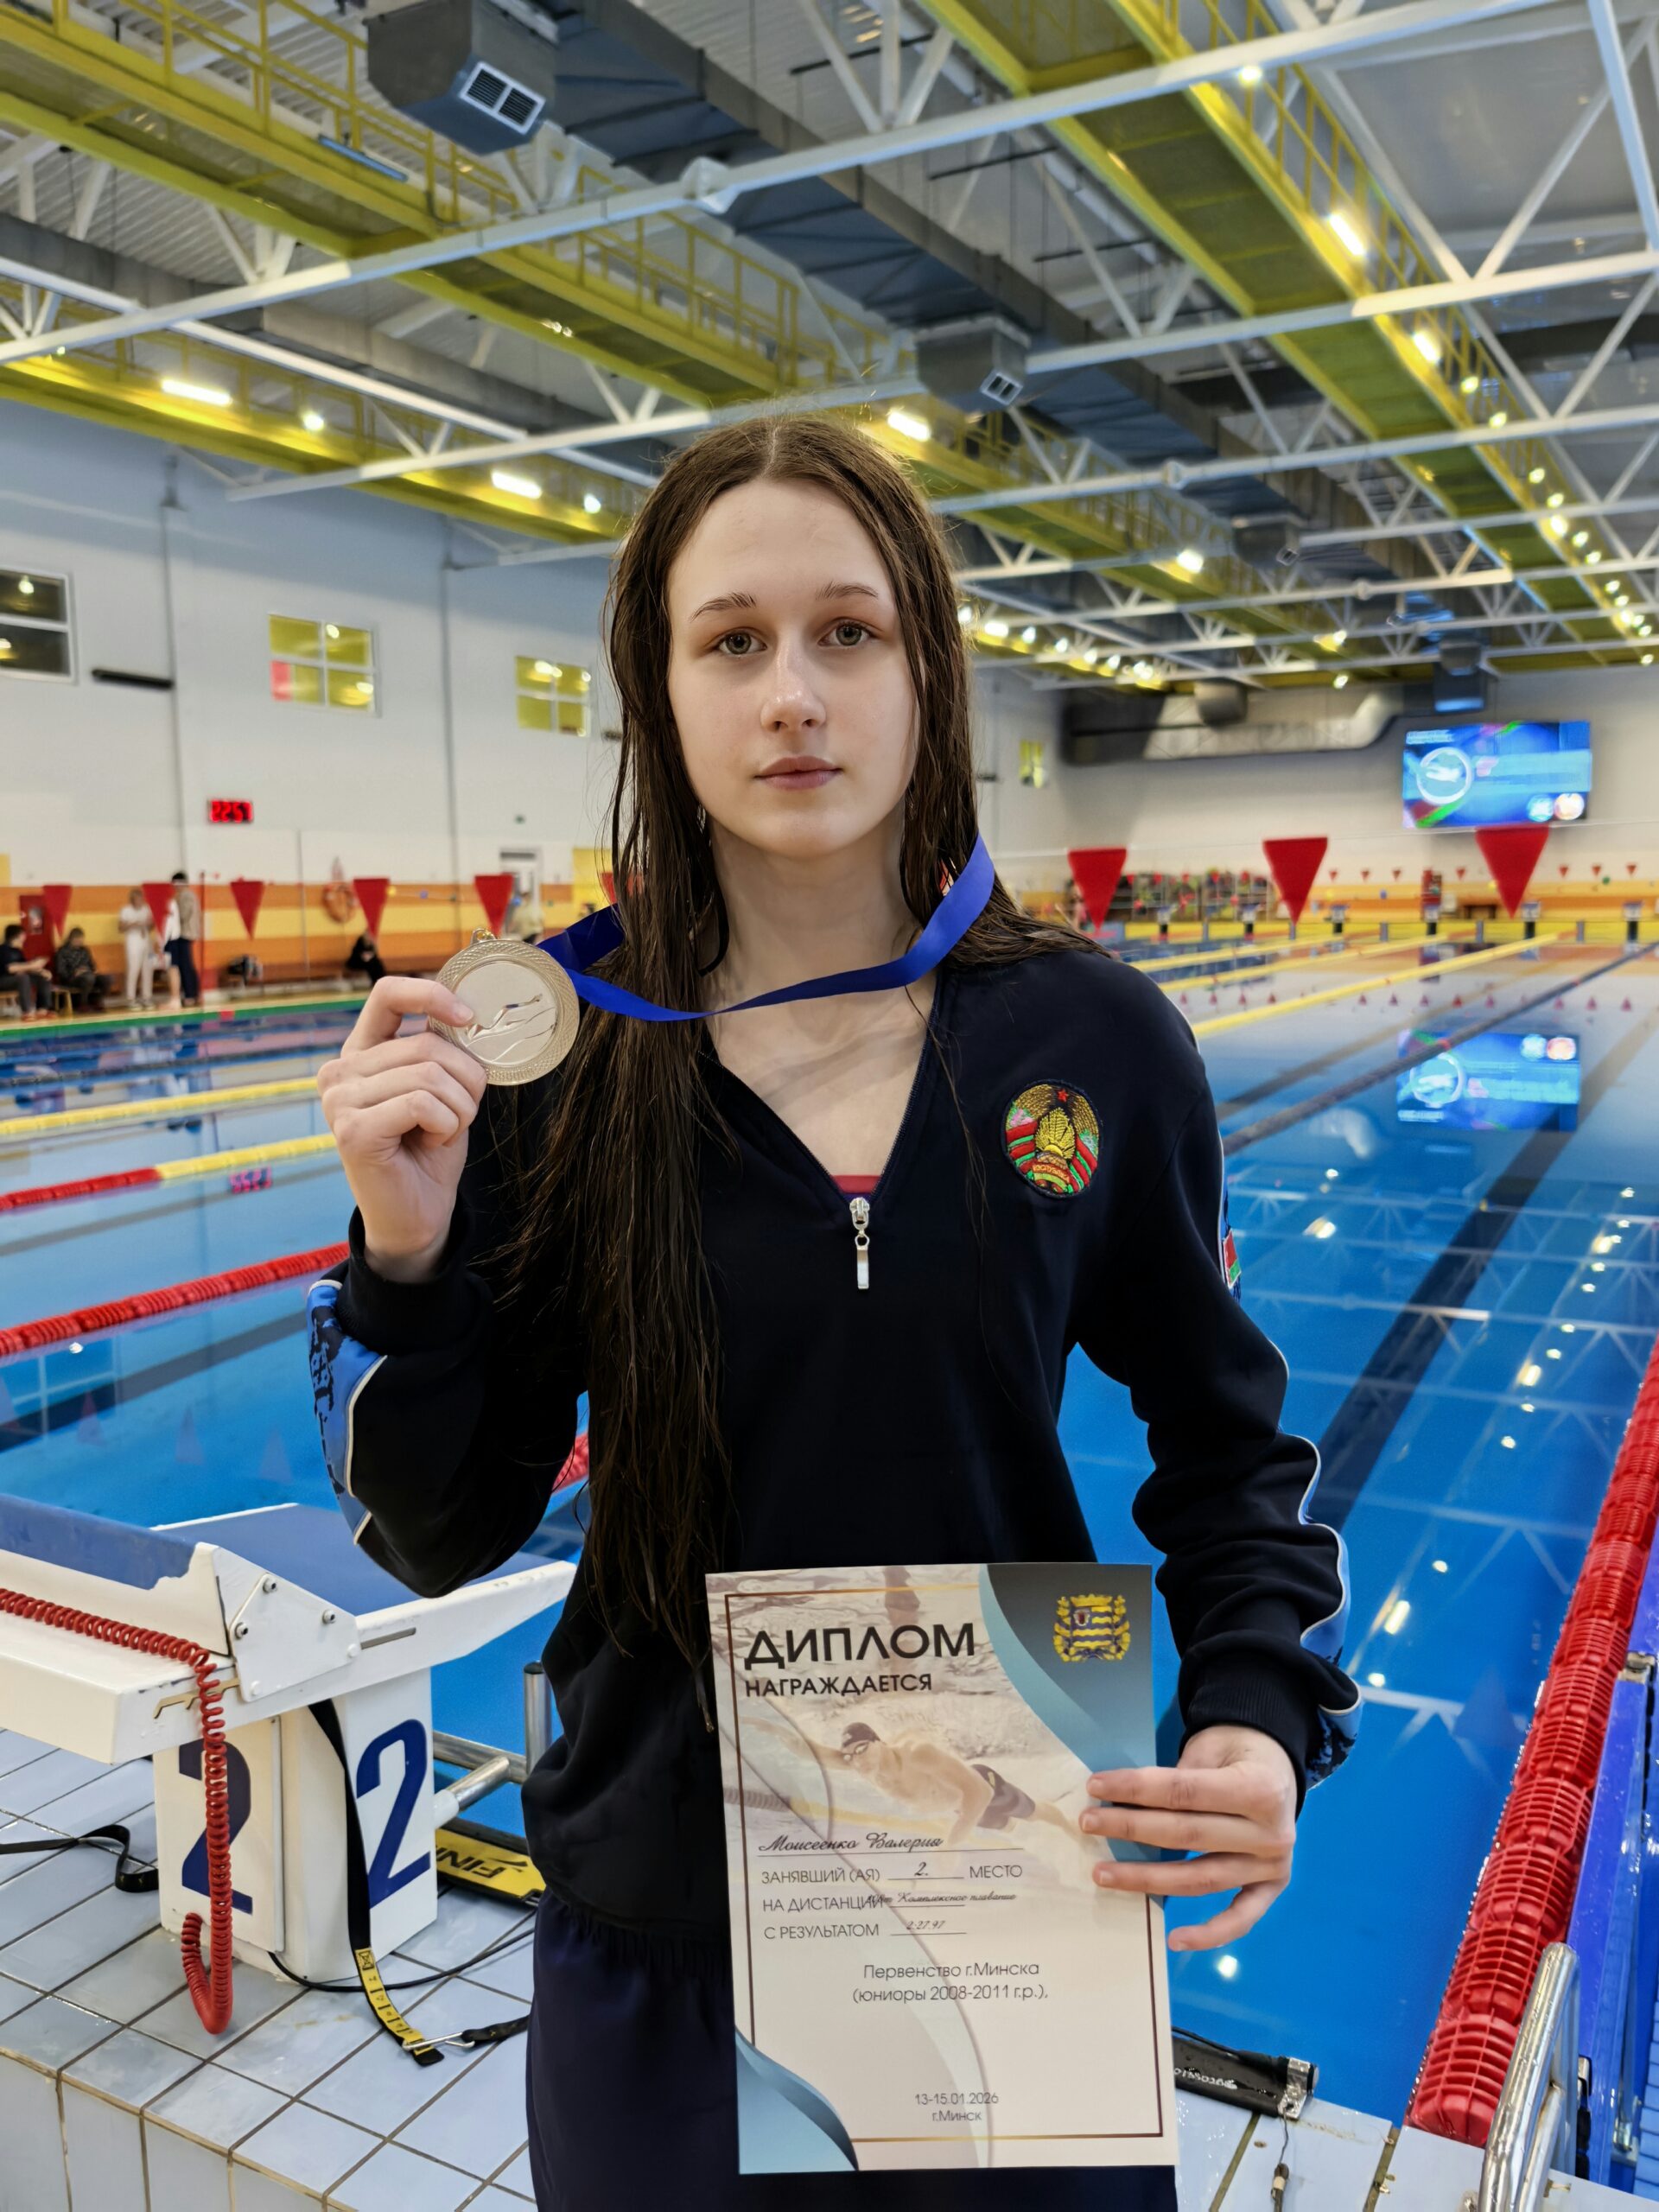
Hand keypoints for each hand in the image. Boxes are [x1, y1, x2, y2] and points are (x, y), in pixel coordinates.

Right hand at [317, 976, 487, 1281]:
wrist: (418, 1214)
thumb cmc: (429, 1149)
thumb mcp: (441, 1088)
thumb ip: (439, 1050)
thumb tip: (462, 1013)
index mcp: (362, 1051)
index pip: (388, 994)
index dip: (431, 995)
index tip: (467, 1017)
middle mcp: (341, 1070)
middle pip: (427, 1045)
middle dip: (466, 1081)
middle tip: (457, 1115)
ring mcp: (340, 1100)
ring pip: (430, 1075)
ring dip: (458, 1108)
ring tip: (442, 1131)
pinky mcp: (352, 1129)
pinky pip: (422, 1103)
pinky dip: (445, 1125)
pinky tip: (430, 1142)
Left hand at [1079, 1726, 1296, 1951]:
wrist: (1278, 1765)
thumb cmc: (1236, 1753)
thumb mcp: (1211, 1748)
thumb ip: (1178, 1777)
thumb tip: (1120, 1802)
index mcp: (1259, 1789)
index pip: (1184, 1792)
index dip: (1136, 1789)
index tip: (1096, 1786)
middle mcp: (1271, 1833)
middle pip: (1187, 1835)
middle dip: (1131, 1828)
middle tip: (1088, 1823)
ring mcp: (1273, 1866)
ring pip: (1201, 1878)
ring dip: (1148, 1879)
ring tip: (1103, 1873)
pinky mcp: (1272, 1888)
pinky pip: (1241, 1918)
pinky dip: (1210, 1935)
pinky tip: (1174, 1940)